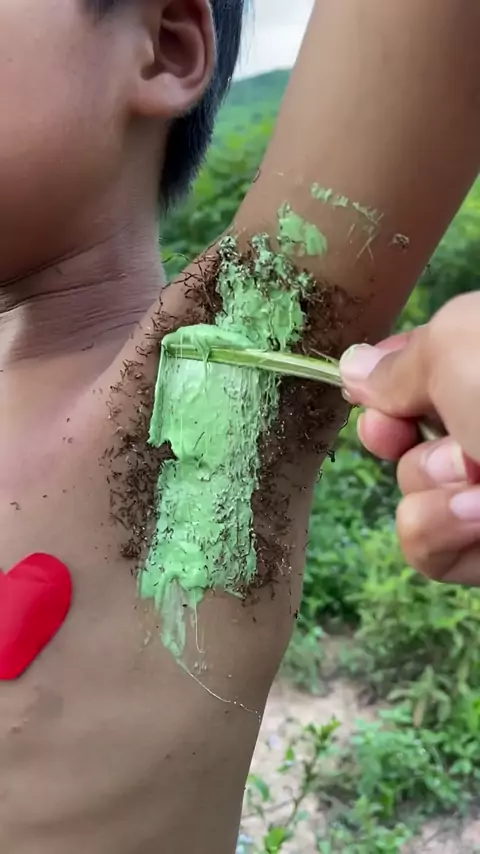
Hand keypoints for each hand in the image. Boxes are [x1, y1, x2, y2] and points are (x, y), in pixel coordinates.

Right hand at [339, 293, 479, 585]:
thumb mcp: (458, 345)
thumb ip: (400, 361)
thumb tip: (354, 368)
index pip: (414, 372)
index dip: (381, 386)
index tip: (364, 394)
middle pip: (401, 435)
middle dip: (398, 439)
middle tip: (411, 436)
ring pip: (409, 493)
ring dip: (430, 489)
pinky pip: (428, 547)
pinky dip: (442, 530)